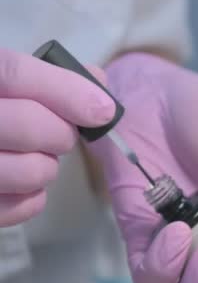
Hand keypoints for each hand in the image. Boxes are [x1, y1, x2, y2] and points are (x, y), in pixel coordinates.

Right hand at [0, 48, 114, 226]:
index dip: (67, 92)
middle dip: (61, 133)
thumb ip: (49, 74)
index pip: (15, 74)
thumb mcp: (3, 80)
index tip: (103, 110)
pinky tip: (21, 183)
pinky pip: (19, 208)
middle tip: (59, 135)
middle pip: (28, 124)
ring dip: (46, 166)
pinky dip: (33, 197)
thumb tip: (98, 85)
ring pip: (30, 172)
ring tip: (33, 157)